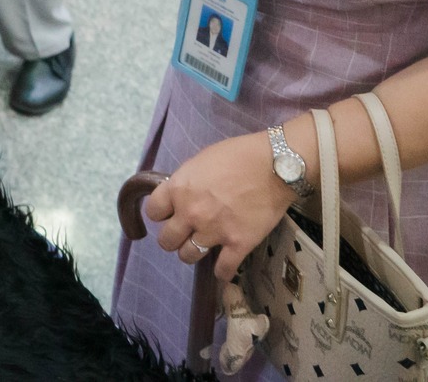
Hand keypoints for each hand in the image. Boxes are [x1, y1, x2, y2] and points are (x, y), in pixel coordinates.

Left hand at [144, 132, 295, 280]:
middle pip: (167, 240)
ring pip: (188, 256)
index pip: (153, 212)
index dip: (161, 214)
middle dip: (173, 238)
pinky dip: (222, 272)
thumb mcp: (200, 161)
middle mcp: (191, 213)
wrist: (274, 166)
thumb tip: (182, 194)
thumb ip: (187, 182)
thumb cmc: (238, 156)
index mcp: (179, 189)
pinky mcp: (238, 244)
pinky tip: (224, 269)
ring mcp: (213, 231)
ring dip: (192, 253)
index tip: (169, 214)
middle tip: (184, 234)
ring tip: (201, 248)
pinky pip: (223, 269)